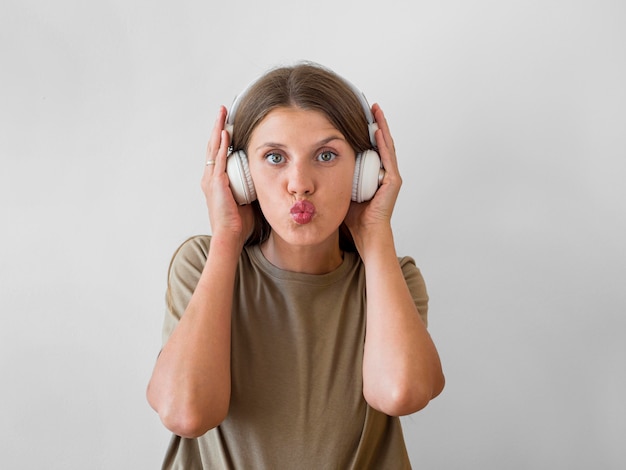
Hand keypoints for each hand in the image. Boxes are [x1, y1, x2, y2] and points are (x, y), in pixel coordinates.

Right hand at [201, 106, 253, 245]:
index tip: (228, 123)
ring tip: (222, 113)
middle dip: (218, 126)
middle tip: (223, 110)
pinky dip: (221, 144)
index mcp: (215, 181)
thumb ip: (251, 187)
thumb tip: (265, 178)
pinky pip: (219, 159)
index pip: (218, 153)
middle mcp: (210, 177)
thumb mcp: (246, 199)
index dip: (221, 137)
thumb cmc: (238, 223)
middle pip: (212, 145)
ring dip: (218, 129)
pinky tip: (225, 132)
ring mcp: (211, 179)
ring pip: (214, 147)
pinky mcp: (216, 183)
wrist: (229, 236)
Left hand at [344, 104, 401, 249]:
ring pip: (387, 145)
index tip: (359, 114)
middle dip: (376, 123)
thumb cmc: (353, 216)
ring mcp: (391, 176)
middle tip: (370, 105)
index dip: (367, 130)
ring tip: (375, 110)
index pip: (371, 146)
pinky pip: (389, 158)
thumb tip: (316, 161)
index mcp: (374, 173)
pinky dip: (384, 143)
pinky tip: (378, 131)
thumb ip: (336, 175)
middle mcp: (384, 172)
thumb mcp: (341, 188)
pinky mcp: (393, 182)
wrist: (365, 234)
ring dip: (382, 127)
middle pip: (381, 141)